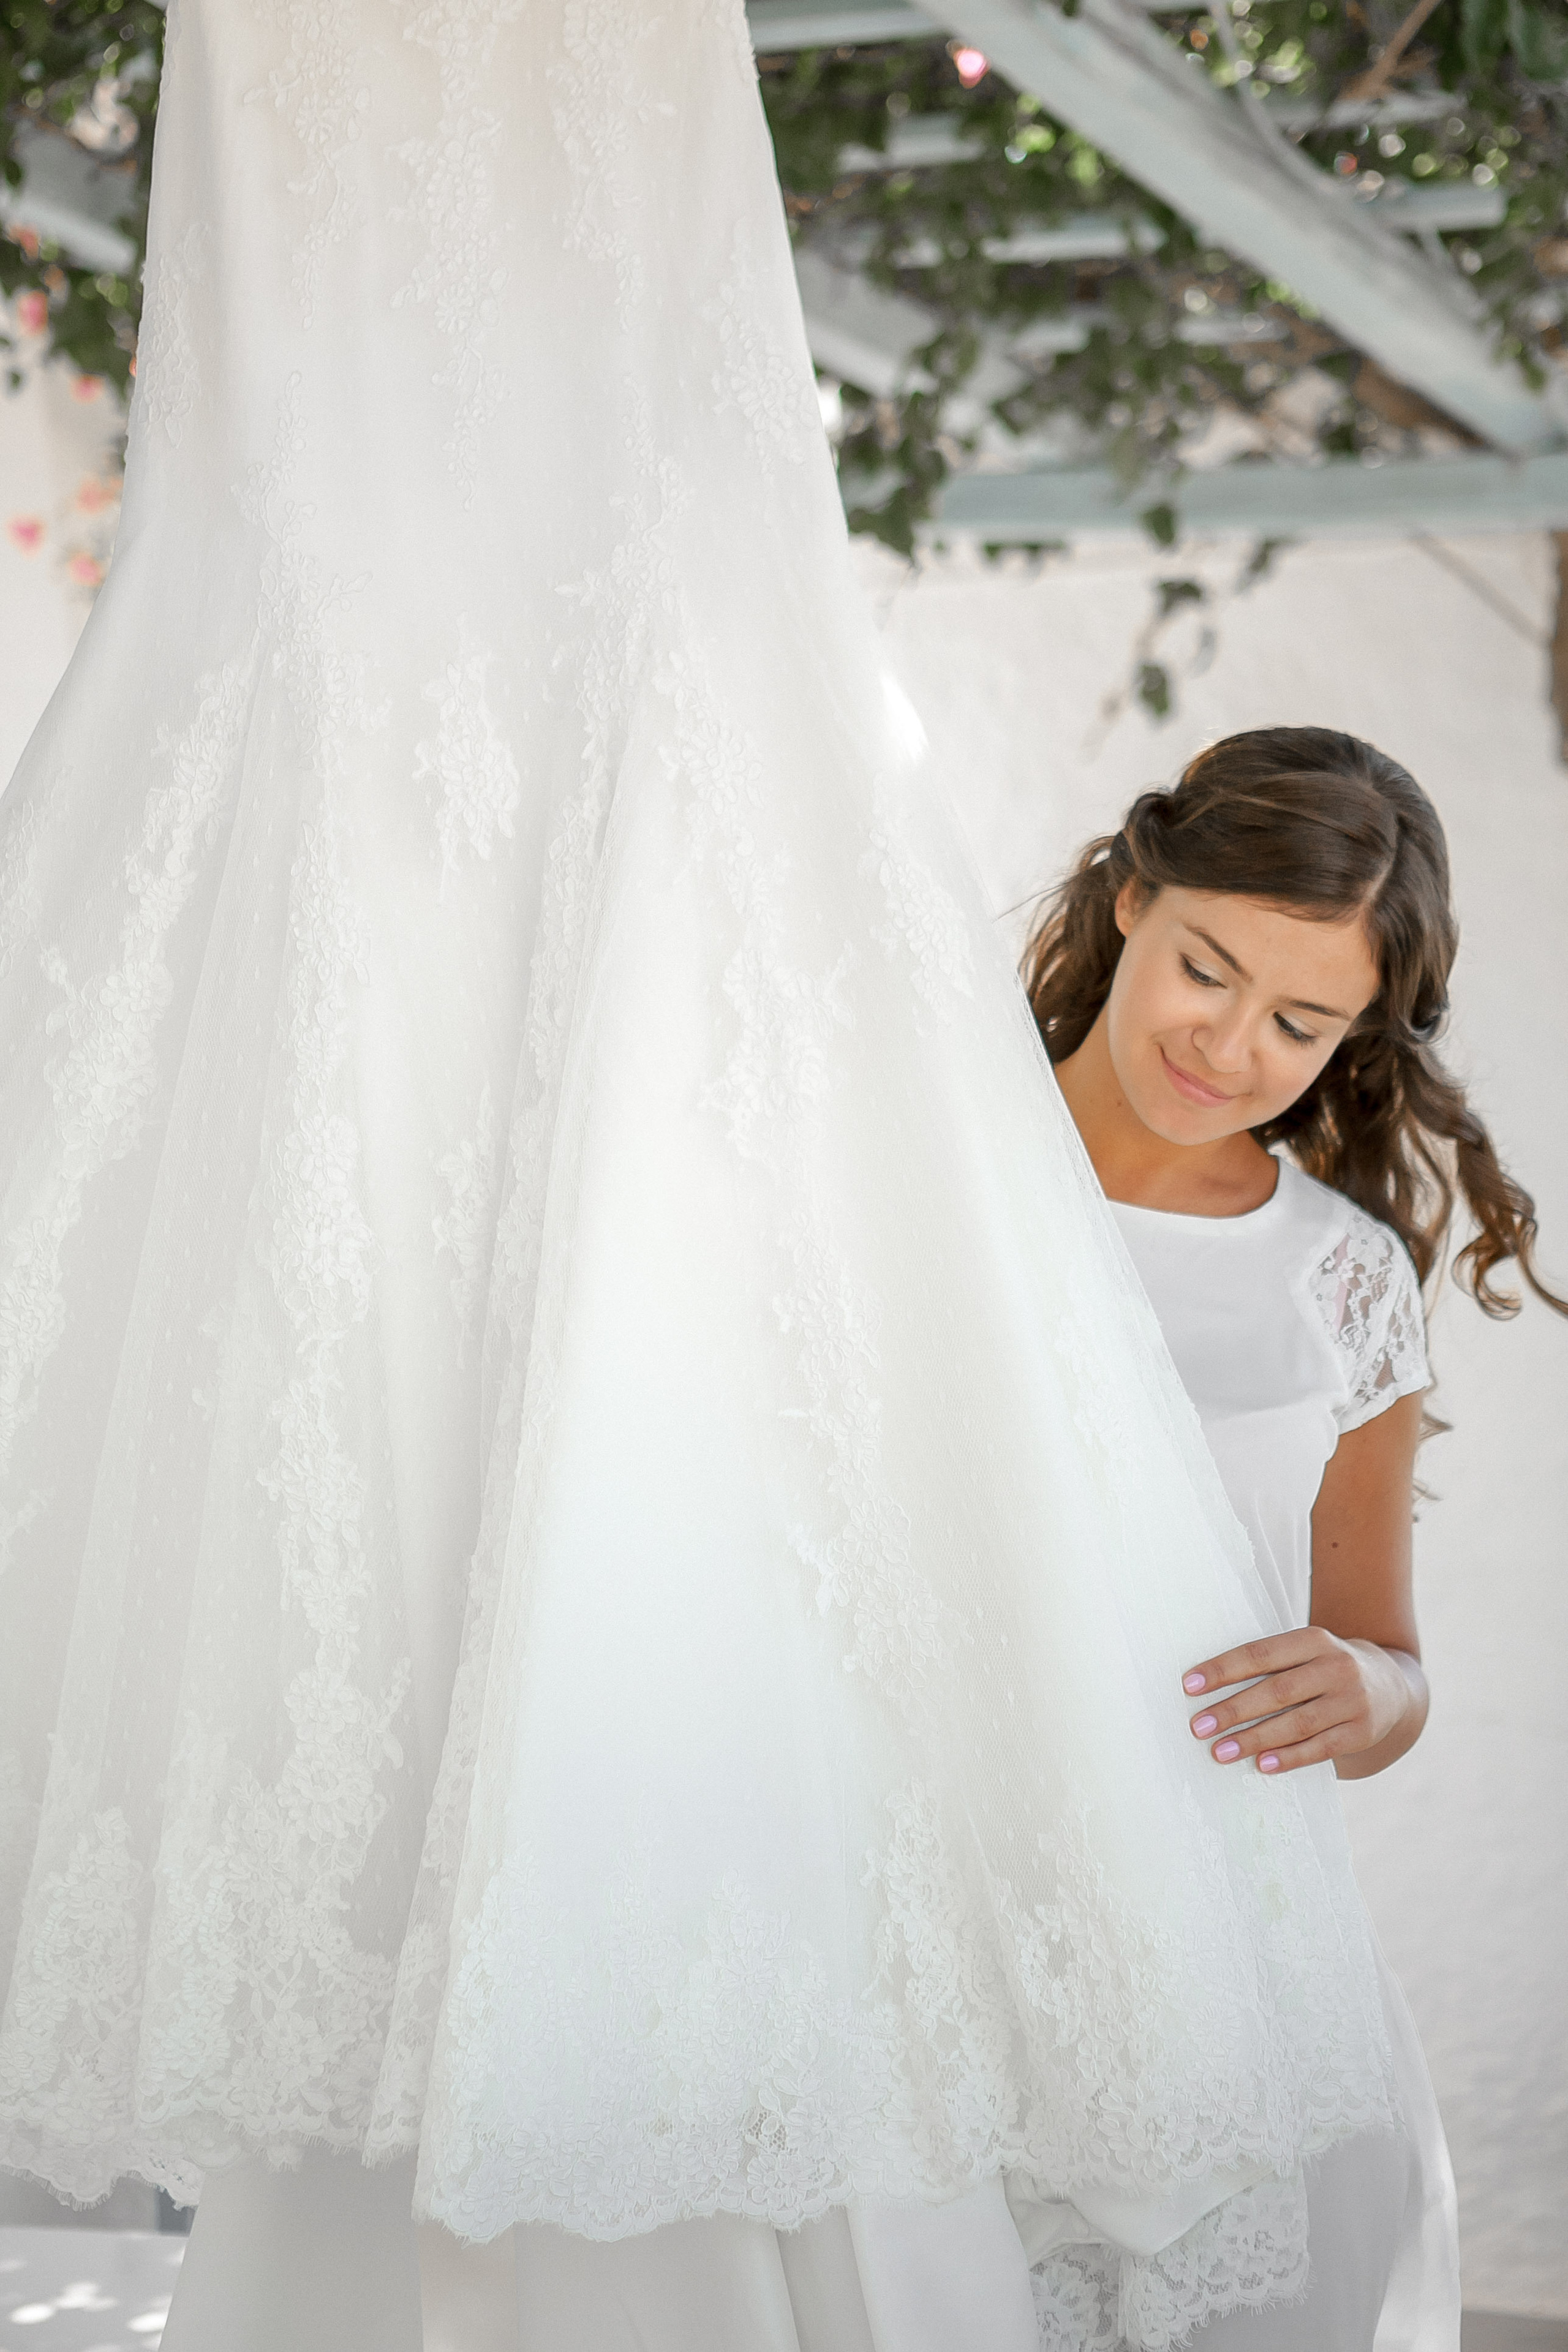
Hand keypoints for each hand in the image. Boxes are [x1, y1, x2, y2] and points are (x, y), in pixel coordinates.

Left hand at [1180, 1627, 1421, 1776]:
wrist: (1391, 1686)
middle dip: (1233, 1710)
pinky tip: (1262, 1765)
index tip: (1189, 1685)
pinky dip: (1290, 1757)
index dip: (1222, 1670)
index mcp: (1314, 1639)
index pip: (1260, 1654)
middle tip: (1198, 1726)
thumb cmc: (1324, 1669)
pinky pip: (1321, 1748)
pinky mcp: (1361, 1732)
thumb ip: (1270, 1664)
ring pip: (1297, 1722)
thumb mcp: (1305, 1653)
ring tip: (1220, 1751)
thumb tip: (1208, 1688)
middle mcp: (1336, 1666)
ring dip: (1254, 1739)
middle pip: (1276, 1691)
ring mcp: (1352, 1700)